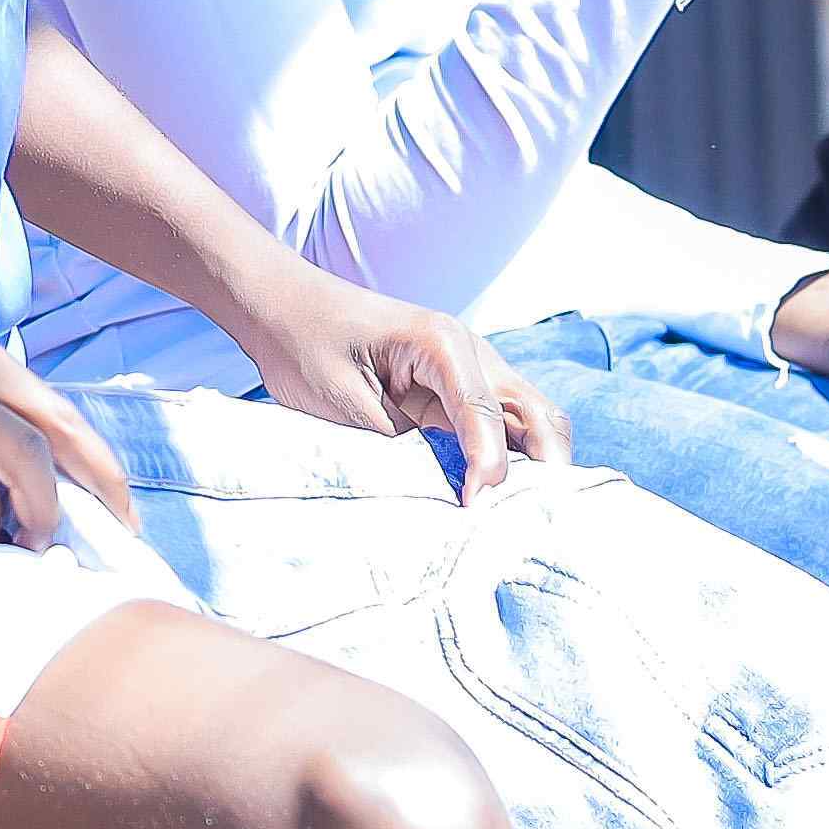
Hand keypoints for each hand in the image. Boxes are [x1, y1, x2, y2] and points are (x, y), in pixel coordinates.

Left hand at [217, 253, 563, 501]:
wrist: (283, 309)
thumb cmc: (306, 346)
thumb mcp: (344, 402)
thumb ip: (398, 445)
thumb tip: (444, 490)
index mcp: (442, 342)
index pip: (486, 412)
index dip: (488, 466)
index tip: (472, 507)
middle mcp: (472, 353)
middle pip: (538, 415)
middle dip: (545, 469)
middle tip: (524, 520)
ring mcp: (472, 372)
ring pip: (532, 423)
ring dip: (535, 469)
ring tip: (519, 518)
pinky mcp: (459, 394)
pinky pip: (503, 429)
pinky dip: (513, 463)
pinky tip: (496, 500)